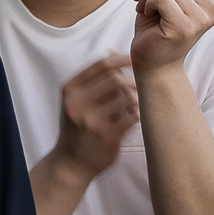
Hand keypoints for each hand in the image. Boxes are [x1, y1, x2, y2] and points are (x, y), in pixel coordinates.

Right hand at [52, 54, 137, 180]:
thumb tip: (114, 52)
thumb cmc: (77, 127)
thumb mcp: (76, 100)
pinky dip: (139, 114)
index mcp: (70, 90)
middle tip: (143, 84)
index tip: (137, 60)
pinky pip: (132, 117)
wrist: (71, 163)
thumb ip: (93, 78)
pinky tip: (138, 116)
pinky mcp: (107, 136)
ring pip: (126, 98)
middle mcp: (78, 103)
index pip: (101, 64)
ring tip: (140, 102)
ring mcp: (92, 120)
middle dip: (133, 79)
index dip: (123, 59)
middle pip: (115, 79)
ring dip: (138, 98)